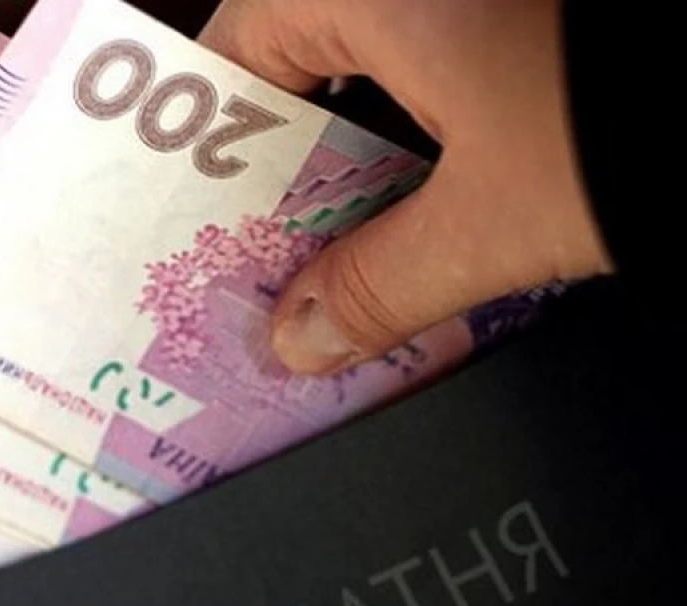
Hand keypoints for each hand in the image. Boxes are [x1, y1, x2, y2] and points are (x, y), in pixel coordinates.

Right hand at [199, 0, 609, 374]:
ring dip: (375, 160)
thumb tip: (304, 334)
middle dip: (299, 169)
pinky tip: (450, 207)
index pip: (240, 45)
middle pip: (314, 62)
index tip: (203, 220)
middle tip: (277, 259)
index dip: (210, 143)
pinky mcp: (534, 21)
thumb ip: (381, 283)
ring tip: (360, 253)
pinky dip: (443, 133)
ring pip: (392, 69)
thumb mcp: (496, 221)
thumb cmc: (652, 113)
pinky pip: (457, 65)